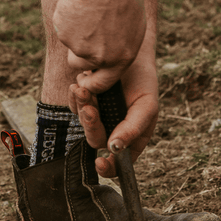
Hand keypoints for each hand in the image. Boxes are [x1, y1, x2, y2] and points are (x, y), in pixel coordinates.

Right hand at [51, 0, 145, 88]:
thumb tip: (114, 50)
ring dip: (73, 34)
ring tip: (84, 12)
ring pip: (70, 45)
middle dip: (78, 54)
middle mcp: (99, 58)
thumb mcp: (134, 23)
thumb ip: (122, 43)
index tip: (85, 78)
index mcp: (121, 58)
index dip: (91, 83)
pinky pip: (62, 29)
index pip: (102, 84)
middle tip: (82, 33)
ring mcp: (79, 47)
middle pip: (80, 64)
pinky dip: (67, 19)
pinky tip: (77, 4)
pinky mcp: (64, 34)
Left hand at [69, 47, 158, 177]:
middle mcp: (113, 129)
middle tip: (90, 107)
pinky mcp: (85, 101)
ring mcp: (98, 115)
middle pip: (97, 140)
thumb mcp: (146, 107)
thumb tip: (115, 149)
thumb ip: (133, 129)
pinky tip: (79, 84)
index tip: (100, 162)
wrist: (129, 52)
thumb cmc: (143, 81)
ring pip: (84, 122)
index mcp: (130, 138)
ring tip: (84, 88)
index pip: (119, 163)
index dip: (109, 168)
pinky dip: (76, 97)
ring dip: (83, 106)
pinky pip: (75, 106)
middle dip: (92, 125)